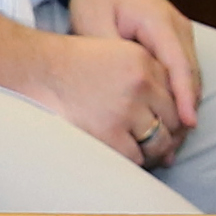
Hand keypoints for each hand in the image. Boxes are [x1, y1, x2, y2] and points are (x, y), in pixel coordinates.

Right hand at [17, 30, 175, 164]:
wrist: (38, 71)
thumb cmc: (74, 67)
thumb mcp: (117, 55)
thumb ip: (148, 75)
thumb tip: (177, 113)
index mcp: (145, 61)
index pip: (177, 94)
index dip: (177, 115)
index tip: (172, 127)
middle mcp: (141, 83)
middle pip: (173, 119)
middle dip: (170, 136)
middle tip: (164, 148)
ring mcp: (126, 109)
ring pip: (158, 141)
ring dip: (154, 152)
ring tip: (146, 155)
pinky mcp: (110, 133)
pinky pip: (136, 156)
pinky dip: (134, 160)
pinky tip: (125, 157)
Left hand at [59, 0, 202, 144]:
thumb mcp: (94, 25)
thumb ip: (112, 58)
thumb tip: (124, 92)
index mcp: (159, 22)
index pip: (179, 65)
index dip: (184, 97)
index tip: (187, 124)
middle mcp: (178, 27)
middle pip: (191, 75)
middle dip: (186, 112)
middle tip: (173, 149)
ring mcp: (180, 31)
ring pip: (190, 76)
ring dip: (185, 107)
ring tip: (172, 143)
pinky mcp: (175, 38)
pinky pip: (183, 70)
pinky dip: (180, 95)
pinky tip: (171, 119)